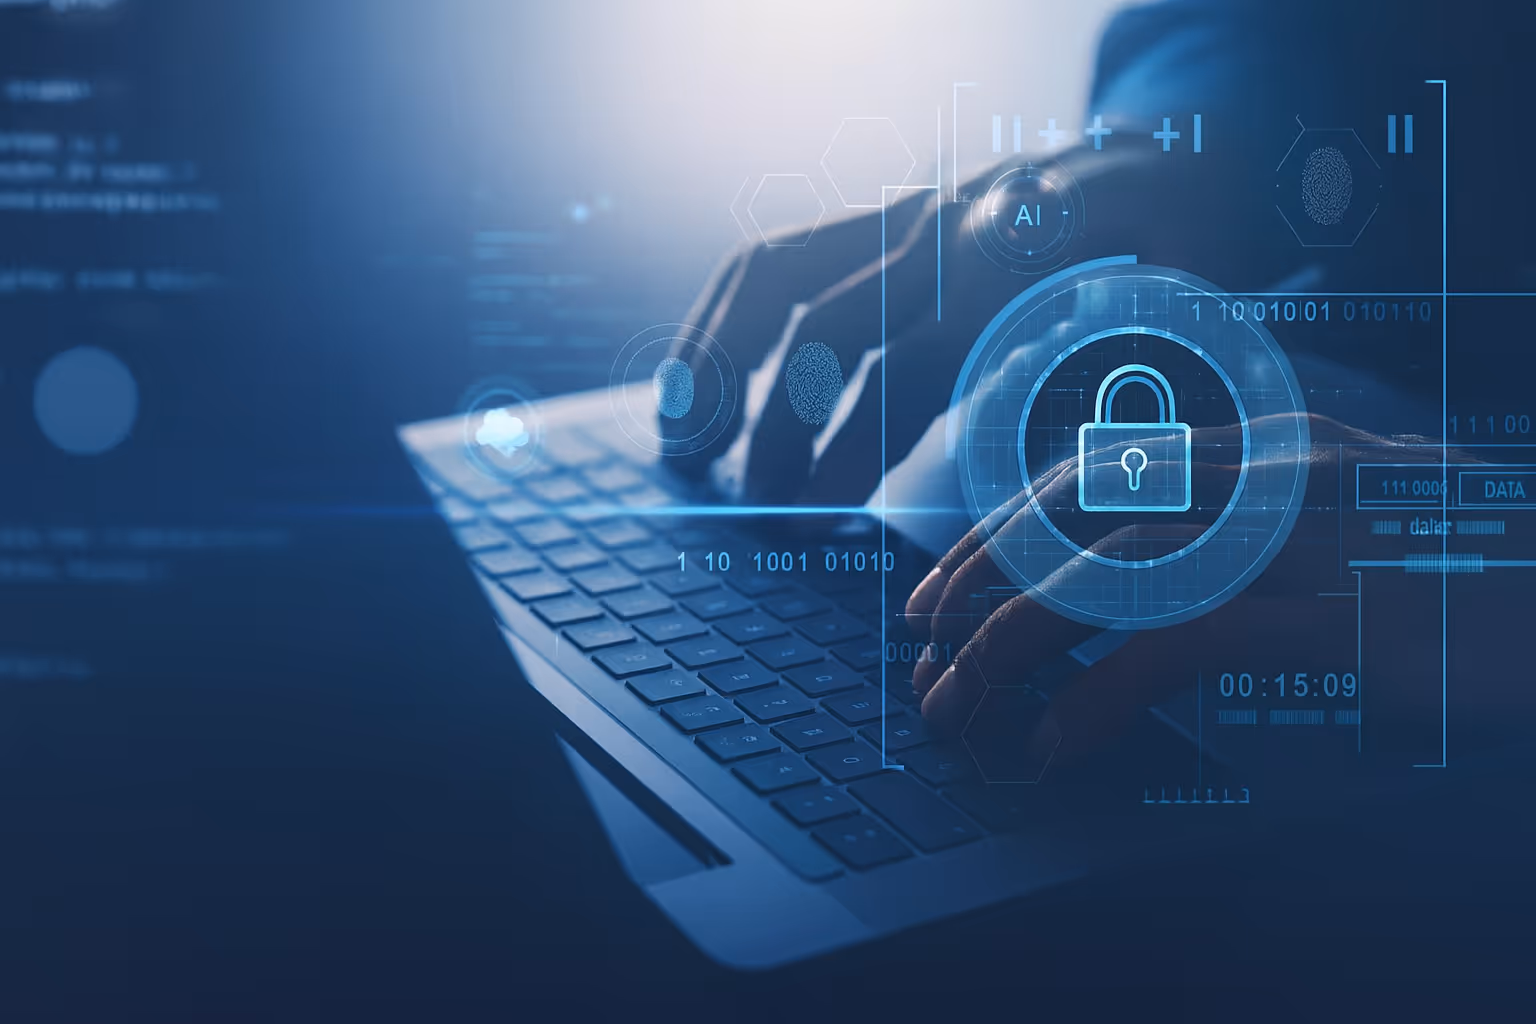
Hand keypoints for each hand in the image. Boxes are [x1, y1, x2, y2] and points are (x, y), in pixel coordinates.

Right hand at [659, 144, 1290, 505]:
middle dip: (768, 416)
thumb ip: (1125, 383)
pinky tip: (704, 382)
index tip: (818, 517)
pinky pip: (782, 258)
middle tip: (748, 500)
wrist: (1195, 149)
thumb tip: (1060, 480)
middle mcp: (947, 222)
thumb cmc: (1197, 247)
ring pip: (775, 270)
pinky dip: (726, 321)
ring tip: (684, 445)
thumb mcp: (1192, 312)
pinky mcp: (889, 217)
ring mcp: (909, 211)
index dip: (850, 442)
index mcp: (1023, 252)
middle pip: (821, 314)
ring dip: (716, 359)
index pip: (908, 357)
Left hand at [905, 415, 1478, 769]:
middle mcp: (1272, 475)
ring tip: (963, 706)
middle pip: (1078, 515)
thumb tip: (1152, 573)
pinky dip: (1099, 696)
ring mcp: (1306, 538)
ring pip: (1111, 574)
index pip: (1092, 475)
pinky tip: (1058, 742)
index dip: (1000, 531)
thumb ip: (1252, 531)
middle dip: (981, 582)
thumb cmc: (1468, 567)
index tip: (943, 588)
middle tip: (925, 649)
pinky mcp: (1342, 616)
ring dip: (1013, 645)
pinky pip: (1181, 648)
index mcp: (1267, 450)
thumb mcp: (1349, 523)